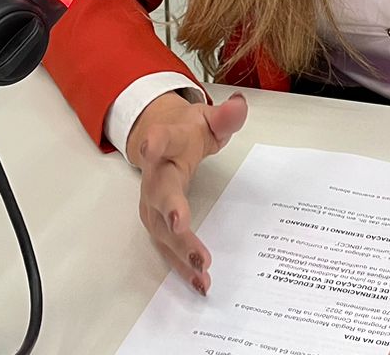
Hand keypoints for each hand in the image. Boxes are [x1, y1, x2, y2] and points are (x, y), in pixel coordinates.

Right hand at [128, 90, 247, 295]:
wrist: (160, 140)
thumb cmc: (186, 132)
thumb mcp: (206, 118)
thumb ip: (224, 116)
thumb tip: (239, 106)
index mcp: (167, 143)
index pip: (160, 139)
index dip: (155, 142)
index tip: (150, 146)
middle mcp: (154, 175)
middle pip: (159, 191)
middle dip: (169, 208)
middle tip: (180, 223)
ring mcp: (152, 203)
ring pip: (161, 228)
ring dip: (179, 248)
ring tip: (201, 267)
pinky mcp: (156, 224)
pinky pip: (168, 248)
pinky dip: (182, 267)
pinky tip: (199, 283)